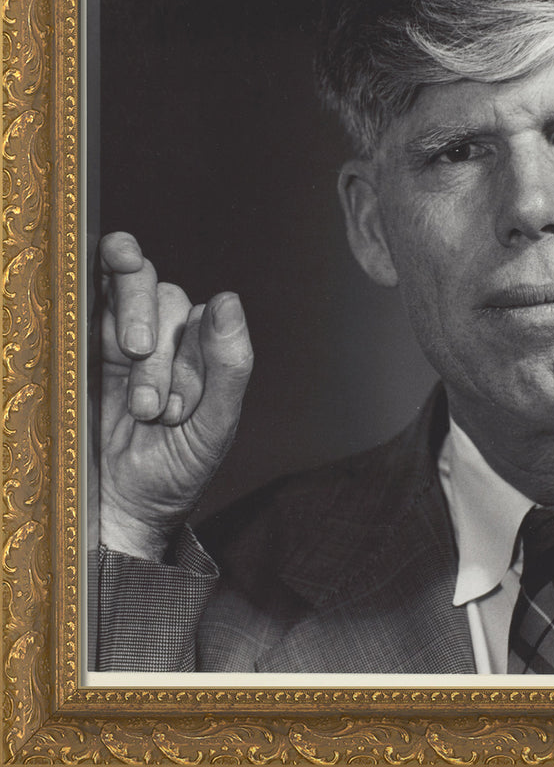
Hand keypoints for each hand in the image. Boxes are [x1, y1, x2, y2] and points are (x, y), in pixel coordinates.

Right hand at [96, 232, 253, 560]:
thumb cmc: (173, 470)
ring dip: (131, 323)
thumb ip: (229, 363)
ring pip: (126, 286)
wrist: (119, 513)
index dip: (189, 358)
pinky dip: (88, 304)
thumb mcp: (213, 425)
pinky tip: (97, 345)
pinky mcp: (78, 344)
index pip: (200, 317)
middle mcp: (162, 335)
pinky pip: (83, 302)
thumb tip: (229, 298)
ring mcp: (116, 335)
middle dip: (159, 350)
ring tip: (133, 398)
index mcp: (199, 348)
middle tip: (148, 407)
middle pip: (163, 294)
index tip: (179, 412)